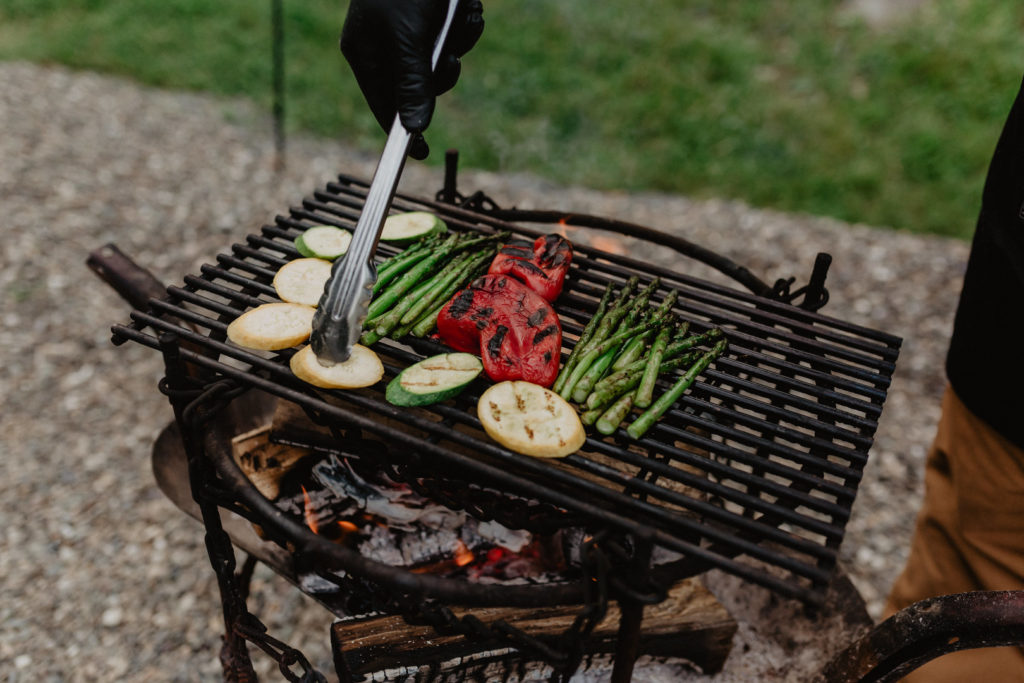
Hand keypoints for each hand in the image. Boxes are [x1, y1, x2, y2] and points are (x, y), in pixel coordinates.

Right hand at [341, 0, 484, 159]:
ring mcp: (410, 31)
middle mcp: (385, 46)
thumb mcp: (409, 41)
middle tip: (450, 58)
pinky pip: (456, 37)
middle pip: (420, 88)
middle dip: (442, 74)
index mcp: (365, 55)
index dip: (403, 130)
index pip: (383, 106)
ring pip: (444, 61)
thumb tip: (414, 128)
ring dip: (459, 43)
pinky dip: (465, 25)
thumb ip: (412, 84)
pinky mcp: (434, 17)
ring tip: (458, 18)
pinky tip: (464, 6)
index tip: (421, 153)